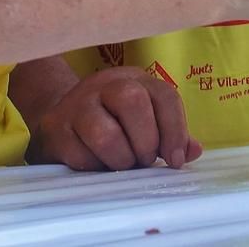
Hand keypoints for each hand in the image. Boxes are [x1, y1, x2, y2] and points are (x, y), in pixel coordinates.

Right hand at [25, 67, 201, 171]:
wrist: (58, 118)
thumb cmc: (111, 122)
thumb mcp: (145, 121)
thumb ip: (169, 135)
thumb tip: (193, 151)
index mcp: (135, 80)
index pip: (164, 96)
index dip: (175, 131)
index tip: (176, 160)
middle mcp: (106, 84)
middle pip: (133, 102)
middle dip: (146, 140)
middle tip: (145, 160)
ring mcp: (77, 104)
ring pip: (106, 134)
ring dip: (121, 159)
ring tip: (122, 164)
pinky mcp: (55, 128)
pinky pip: (81, 156)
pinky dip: (96, 168)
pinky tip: (97, 164)